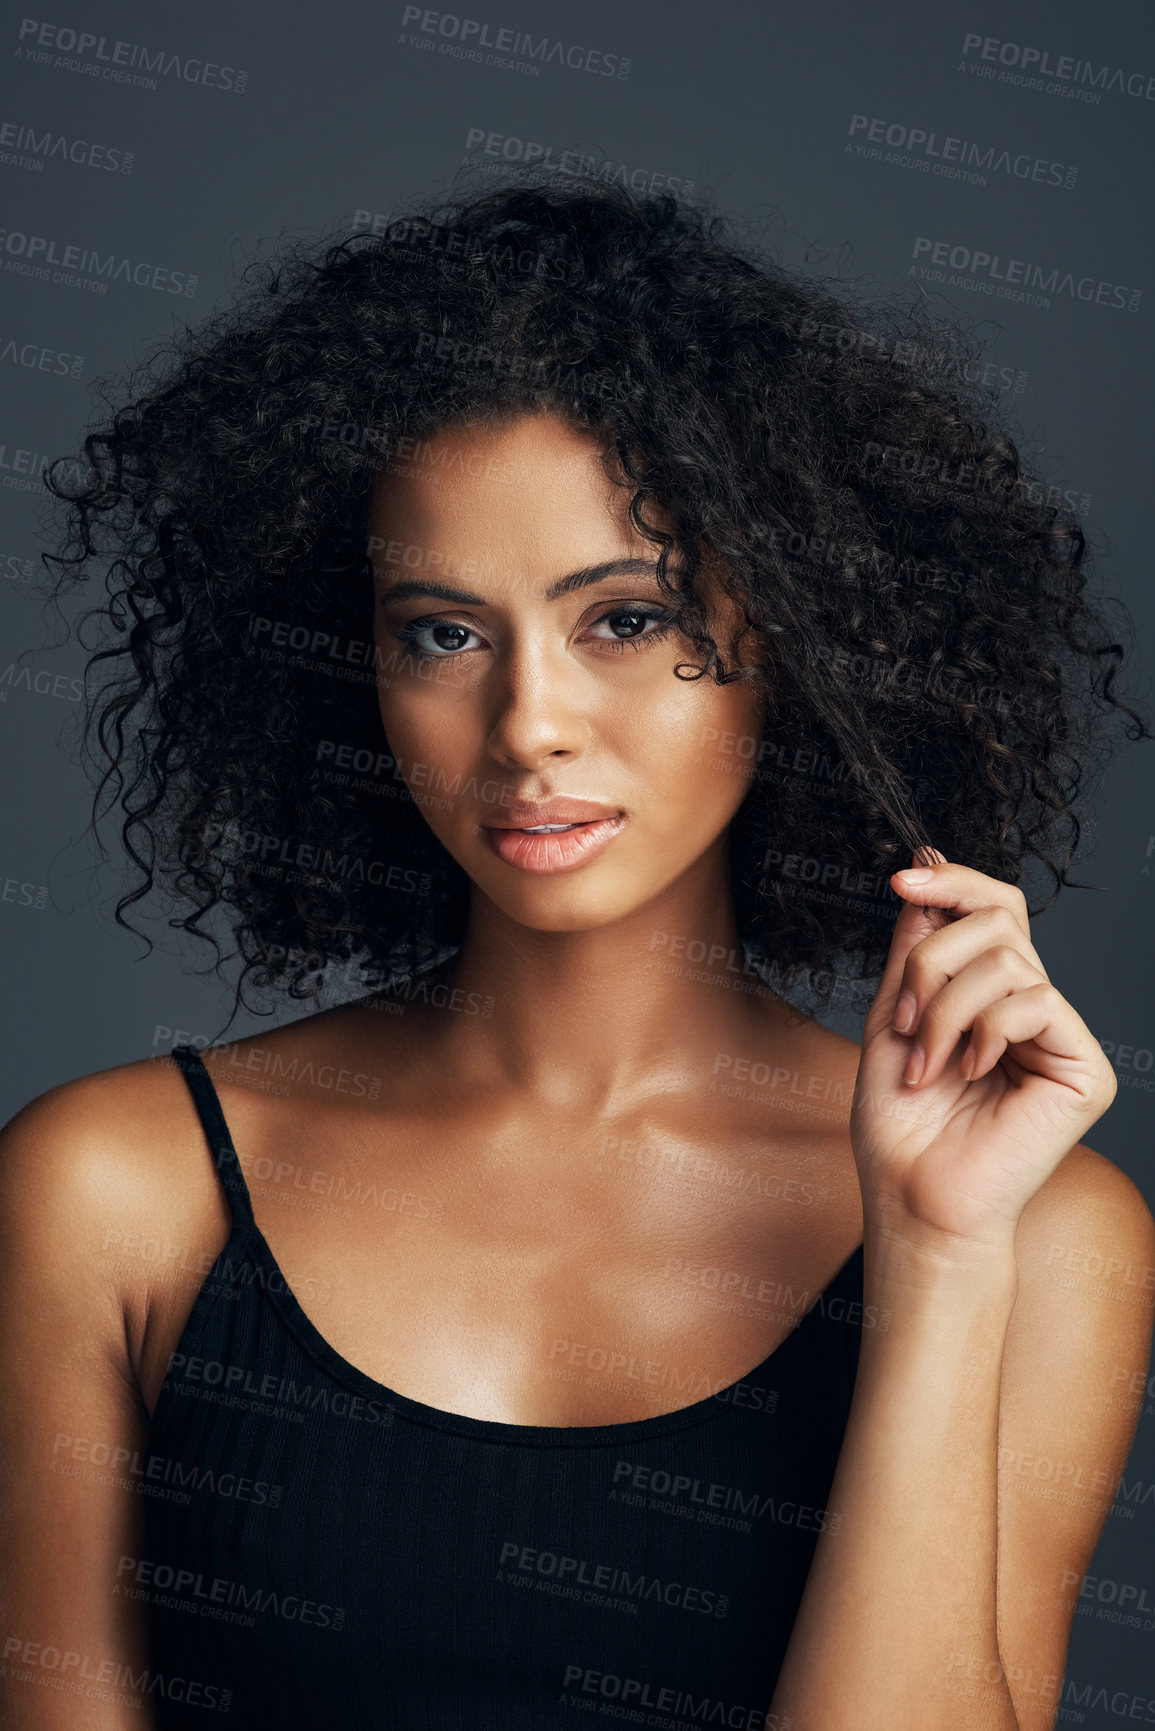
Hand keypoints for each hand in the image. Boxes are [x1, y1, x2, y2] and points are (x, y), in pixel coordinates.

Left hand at [850, 851, 1117, 1249]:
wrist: (913, 1197)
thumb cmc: (899, 1124)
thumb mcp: (893, 1018)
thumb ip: (914, 950)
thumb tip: (927, 874)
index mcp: (989, 993)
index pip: (994, 909)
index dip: (954, 882)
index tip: (902, 878)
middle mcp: (1031, 1007)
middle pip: (999, 919)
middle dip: (934, 959)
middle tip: (908, 1020)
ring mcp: (1060, 1036)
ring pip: (1009, 960)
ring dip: (947, 1007)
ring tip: (927, 1062)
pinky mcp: (1084, 1069)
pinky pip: (1037, 1001)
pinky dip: (987, 1030)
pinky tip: (971, 1071)